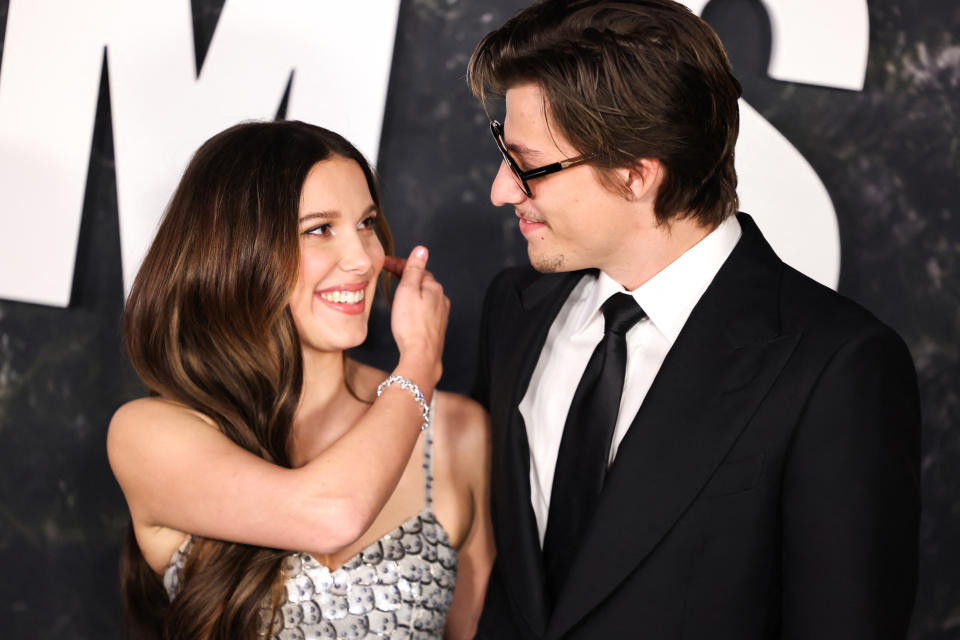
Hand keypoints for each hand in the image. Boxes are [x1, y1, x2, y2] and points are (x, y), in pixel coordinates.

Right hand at [388, 246, 448, 387]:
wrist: (421, 355)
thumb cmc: (411, 325)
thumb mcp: (408, 291)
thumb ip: (414, 269)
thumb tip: (422, 250)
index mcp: (434, 287)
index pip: (416, 268)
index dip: (399, 264)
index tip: (385, 263)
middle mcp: (441, 299)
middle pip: (422, 281)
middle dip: (406, 275)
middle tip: (389, 272)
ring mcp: (441, 314)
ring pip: (425, 296)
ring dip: (412, 290)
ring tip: (397, 289)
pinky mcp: (437, 327)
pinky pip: (426, 309)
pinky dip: (416, 304)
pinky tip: (409, 310)